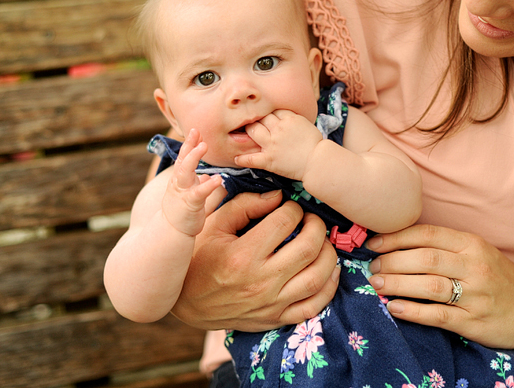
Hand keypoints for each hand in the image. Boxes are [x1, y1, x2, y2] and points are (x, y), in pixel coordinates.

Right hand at [161, 129, 223, 235]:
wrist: (171, 233)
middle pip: (182, 160)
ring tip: (204, 146)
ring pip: (185, 172)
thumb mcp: (189, 194)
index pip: (183, 158)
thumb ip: (198, 183)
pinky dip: (208, 185)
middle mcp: (178, 183)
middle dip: (189, 145)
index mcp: (180, 180)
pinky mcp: (189, 204)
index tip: (196, 130)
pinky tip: (218, 179)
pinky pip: (199, 192)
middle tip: (196, 131)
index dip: (189, 144)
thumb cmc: (182, 214)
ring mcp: (182, 192)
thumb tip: (208, 175)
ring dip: (193, 158)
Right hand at [171, 190, 340, 330]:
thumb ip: (244, 205)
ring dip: (327, 253)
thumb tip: (277, 195)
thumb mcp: (213, 225)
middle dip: (316, 225)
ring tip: (320, 240)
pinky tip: (328, 269)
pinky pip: (314, 306)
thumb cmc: (198, 258)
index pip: (284, 222)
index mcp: (242, 255)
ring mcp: (270, 304)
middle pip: (308, 248)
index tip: (289, 206)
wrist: (185, 303)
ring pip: (317, 277)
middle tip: (310, 219)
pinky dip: (329, 287)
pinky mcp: (275, 319)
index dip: (292, 208)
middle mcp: (260, 282)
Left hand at [235, 109, 322, 178]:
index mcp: (289, 119)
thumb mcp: (306, 124)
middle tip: (253, 122)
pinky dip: (243, 158)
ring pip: (253, 131)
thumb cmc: (316, 144)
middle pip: (261, 118)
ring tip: (245, 134)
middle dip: (257, 119)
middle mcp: (278, 129)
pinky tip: (237, 158)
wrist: (318, 161)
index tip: (266, 116)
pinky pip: (251, 158)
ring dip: (248, 131)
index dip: (269, 113)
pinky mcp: (269, 159)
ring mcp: (272, 144)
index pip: (273, 110)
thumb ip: (293, 119)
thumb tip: (284, 118)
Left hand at [366, 224, 513, 349]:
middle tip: (373, 267)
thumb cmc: (498, 277)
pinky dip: (412, 311)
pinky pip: (437, 315)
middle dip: (392, 261)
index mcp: (471, 244)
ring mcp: (474, 295)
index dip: (396, 237)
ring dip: (397, 284)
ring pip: (428, 285)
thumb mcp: (477, 251)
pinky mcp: (473, 322)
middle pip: (424, 258)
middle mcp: (474, 266)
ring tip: (377, 284)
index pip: (427, 234)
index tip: (374, 244)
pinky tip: (394, 307)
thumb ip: (445, 246)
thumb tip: (397, 243)